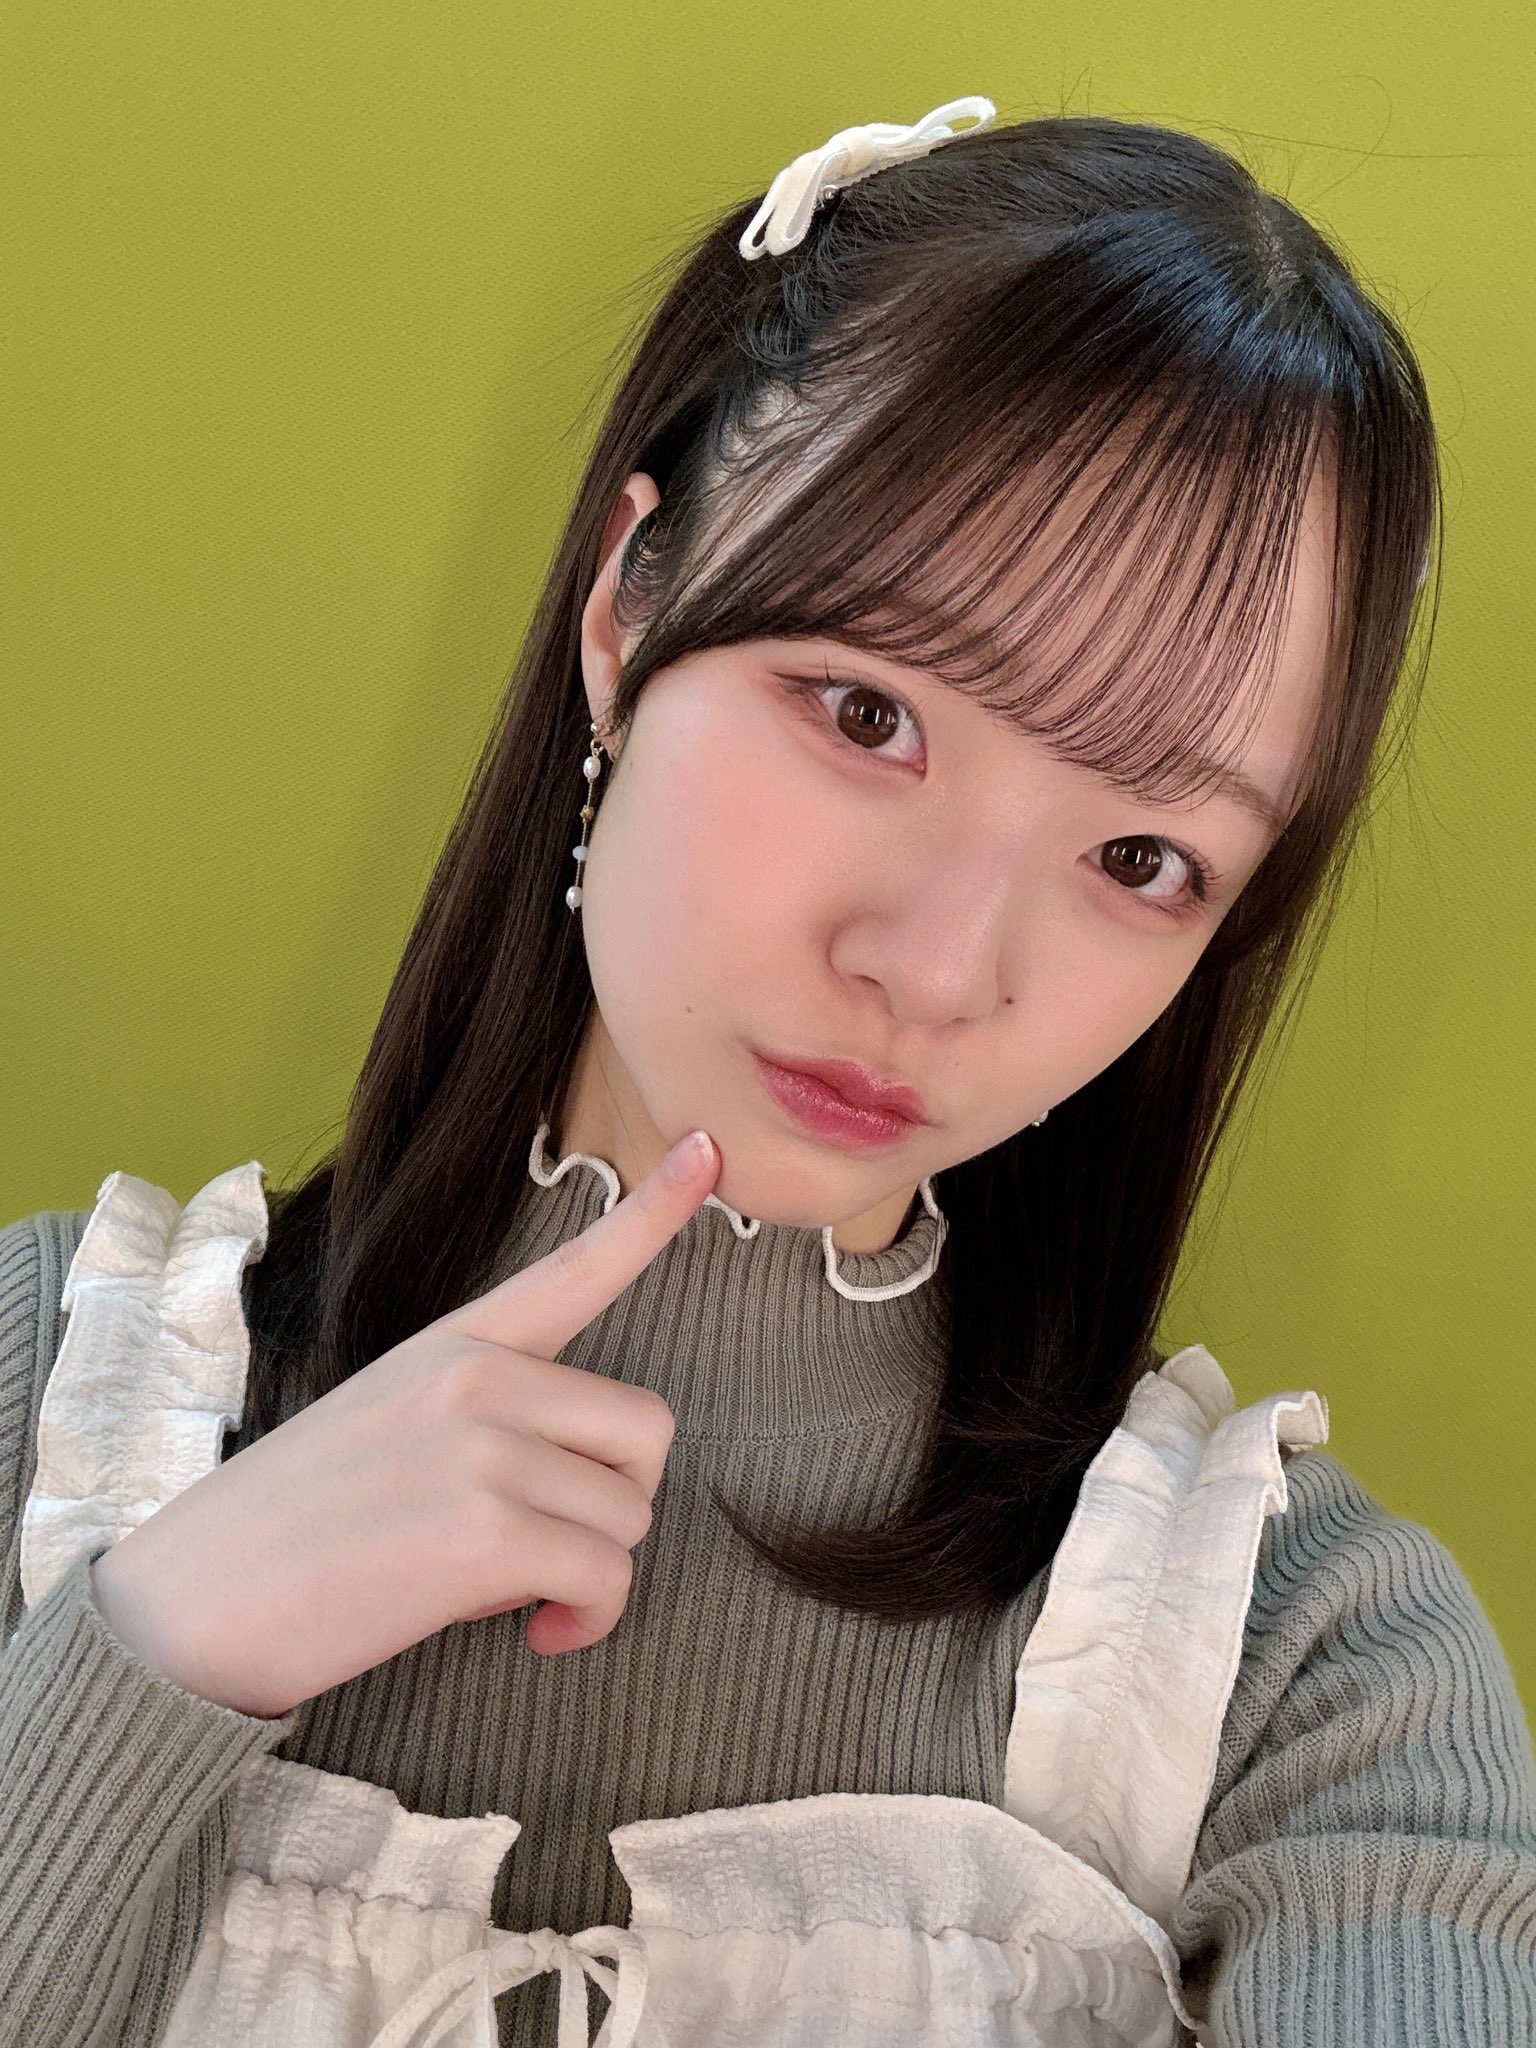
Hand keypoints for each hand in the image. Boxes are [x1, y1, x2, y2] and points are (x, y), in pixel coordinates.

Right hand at [89, 1128, 720, 1716]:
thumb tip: (569, 1482)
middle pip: (647, 1430)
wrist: (186, 1605)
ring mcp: (481, 1449)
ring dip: (592, 1575)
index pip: (575, 1269)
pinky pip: (606, 1578)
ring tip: (517, 1598)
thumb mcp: (385, 1423)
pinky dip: (587, 1622)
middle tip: (551, 1548)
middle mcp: (477, 1378)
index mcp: (454, 1344)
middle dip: (618, 1503)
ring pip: (630, 1515)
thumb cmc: (289, 1526)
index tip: (711, 1150)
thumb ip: (484, 1419)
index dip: (656, 1213)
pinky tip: (535, 1635)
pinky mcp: (483, 1534)